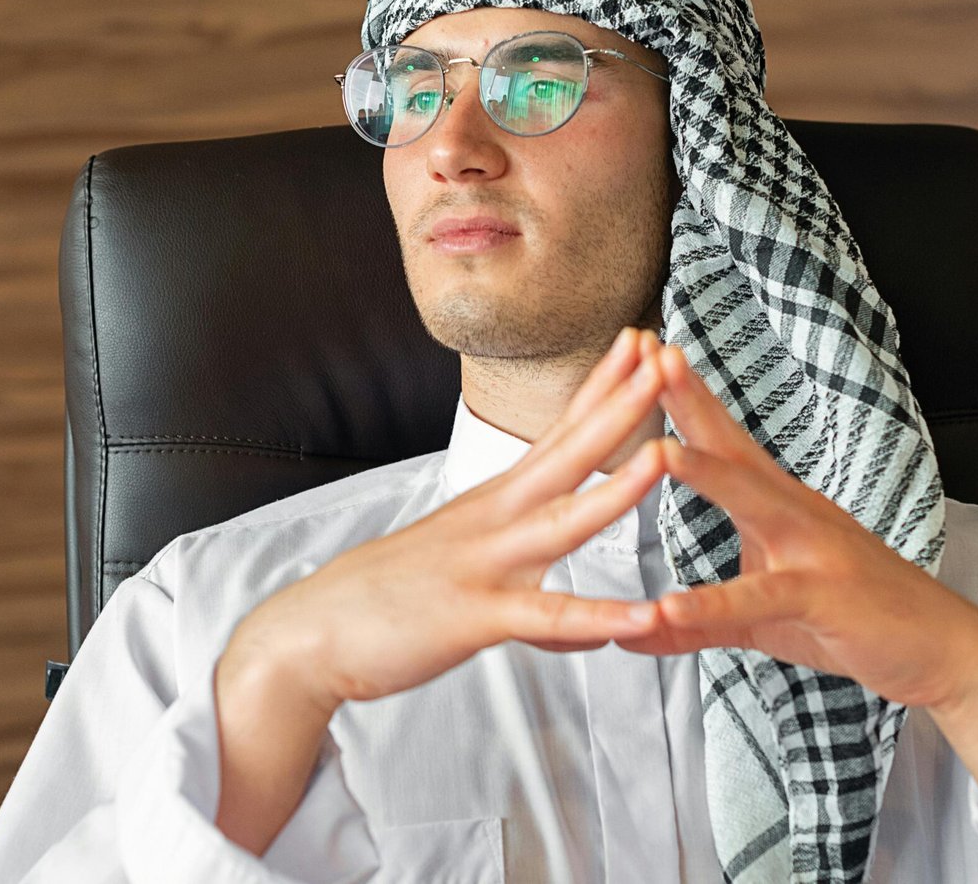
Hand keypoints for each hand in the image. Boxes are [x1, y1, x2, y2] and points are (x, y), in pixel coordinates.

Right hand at [216, 328, 672, 717]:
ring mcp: (484, 564)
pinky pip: (545, 618)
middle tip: (664, 356)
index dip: (599, 386)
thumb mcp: (460, 564)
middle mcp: (493, 520)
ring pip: (562, 522)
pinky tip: (642, 616)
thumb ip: (513, 568)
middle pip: (566, 452)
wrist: (312, 634)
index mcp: (493, 502)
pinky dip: (597, 619)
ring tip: (666, 456)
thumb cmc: (386, 597)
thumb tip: (548, 590)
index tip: (639, 342)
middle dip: (618, 403)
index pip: (557, 431)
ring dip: (617, 489)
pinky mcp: (474, 616)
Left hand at [615, 336, 977, 713]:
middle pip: (733, 448)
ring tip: (657, 451)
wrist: (941, 649)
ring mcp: (812, 550)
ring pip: (753, 504)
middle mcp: (794, 513)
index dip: (685, 399)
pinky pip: (762, 597)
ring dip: (706, 473)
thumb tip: (630, 632)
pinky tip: (670, 607)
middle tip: (651, 355)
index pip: (723, 441)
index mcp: (777, 506)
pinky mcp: (822, 598)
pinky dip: (714, 603)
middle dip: (691, 401)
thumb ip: (694, 624)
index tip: (645, 356)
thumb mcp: (760, 620)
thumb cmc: (851, 619)